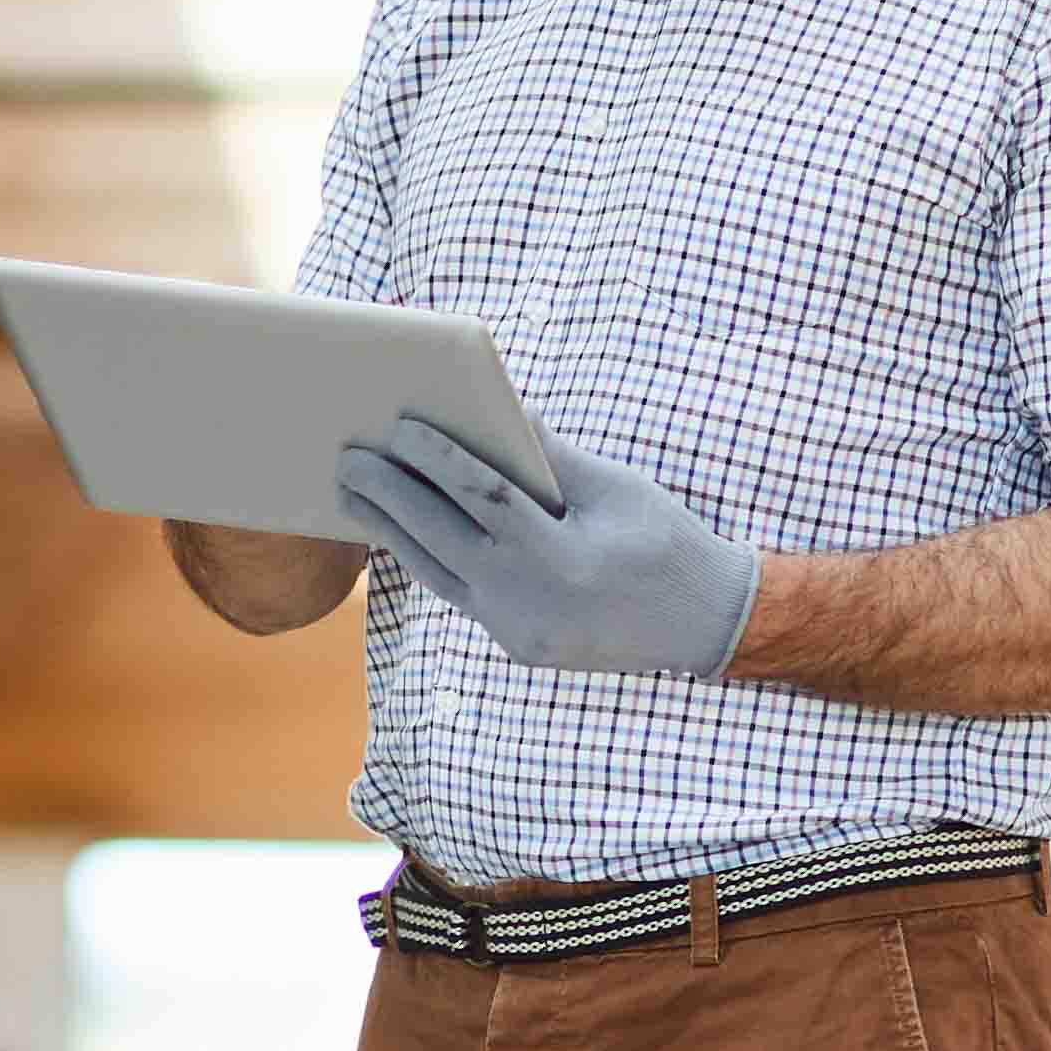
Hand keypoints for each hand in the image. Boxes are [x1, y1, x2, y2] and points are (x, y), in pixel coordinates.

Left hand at [333, 419, 761, 676]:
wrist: (703, 625)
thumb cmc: (665, 541)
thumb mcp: (615, 488)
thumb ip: (550, 455)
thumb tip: (496, 406)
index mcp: (560, 561)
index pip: (482, 498)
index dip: (438, 458)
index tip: (399, 425)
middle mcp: (528, 605)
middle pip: (440, 540)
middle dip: (389, 495)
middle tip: (346, 457)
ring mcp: (517, 633)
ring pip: (436, 575)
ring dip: (392, 531)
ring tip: (354, 491)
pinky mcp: (515, 644)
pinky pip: (458, 594)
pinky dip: (427, 558)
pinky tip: (399, 528)